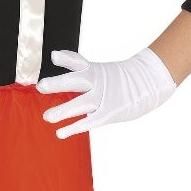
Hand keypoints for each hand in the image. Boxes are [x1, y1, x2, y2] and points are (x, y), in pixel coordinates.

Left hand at [36, 47, 175, 135]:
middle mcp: (97, 82)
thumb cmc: (119, 80)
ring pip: (80, 104)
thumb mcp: (102, 72)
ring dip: (63, 111)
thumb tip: (57, 78)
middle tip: (41, 86)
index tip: (54, 56)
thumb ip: (83, 76)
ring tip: (47, 117)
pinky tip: (60, 133)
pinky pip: (89, 121)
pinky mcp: (109, 113)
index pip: (78, 61)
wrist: (148, 84)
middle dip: (58, 84)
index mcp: (95, 70)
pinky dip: (74, 128)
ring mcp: (103, 98)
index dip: (67, 58)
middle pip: (75, 81)